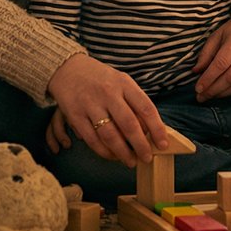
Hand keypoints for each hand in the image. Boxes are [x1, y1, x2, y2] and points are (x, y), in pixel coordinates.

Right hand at [47, 53, 167, 166]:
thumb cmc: (100, 78)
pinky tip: (111, 156)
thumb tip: (149, 131)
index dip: (157, 129)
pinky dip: (103, 151)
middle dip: (140, 146)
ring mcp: (90, 104)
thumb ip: (134, 102)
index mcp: (124, 83)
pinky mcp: (75, 115)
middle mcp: (108, 93)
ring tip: (130, 161)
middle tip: (147, 158)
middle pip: (129, 124)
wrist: (67, 68)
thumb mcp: (121, 81)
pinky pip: (92, 139)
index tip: (163, 144)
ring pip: (110, 135)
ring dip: (122, 152)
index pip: (146, 108)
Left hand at [193, 4, 230, 101]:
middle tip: (201, 97)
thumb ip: (206, 53)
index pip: (220, 64)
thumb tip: (196, 71)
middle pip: (230, 77)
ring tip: (210, 96)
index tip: (197, 88)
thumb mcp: (217, 35)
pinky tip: (224, 92)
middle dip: (213, 89)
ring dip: (223, 93)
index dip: (208, 78)